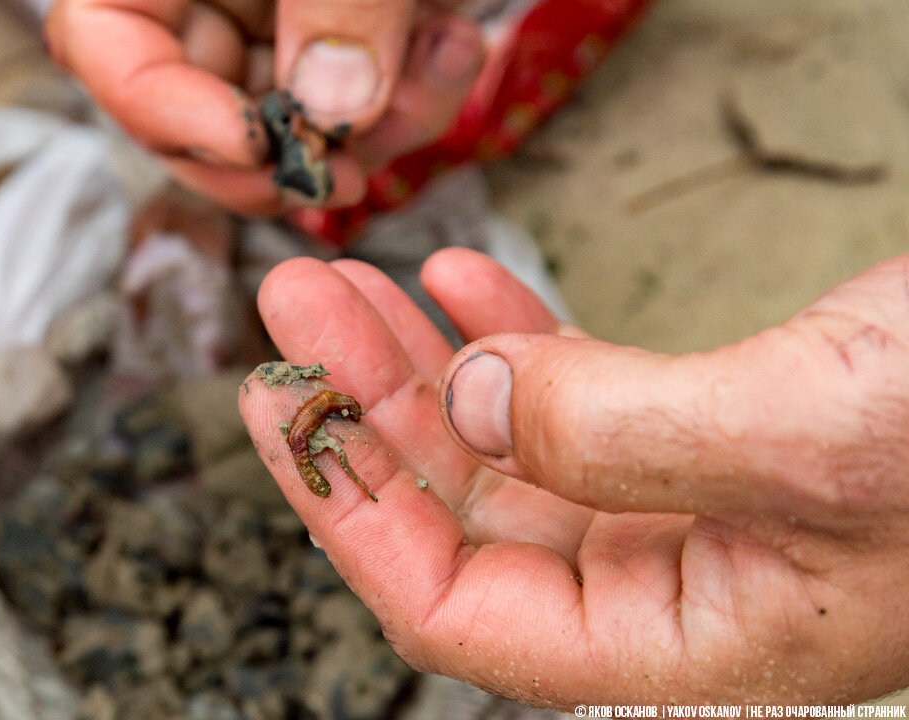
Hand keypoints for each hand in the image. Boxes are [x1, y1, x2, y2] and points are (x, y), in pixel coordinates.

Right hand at [45, 0, 483, 214]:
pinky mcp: (348, 26)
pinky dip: (414, 95)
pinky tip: (454, 48)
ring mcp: (278, 7)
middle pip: (196, 106)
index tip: (260, 145)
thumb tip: (333, 112)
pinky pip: (361, 99)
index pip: (101, 40)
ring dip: (374, 129)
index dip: (162, 112)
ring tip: (441, 66)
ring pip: (291, 119)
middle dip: (284, 149)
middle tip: (350, 171)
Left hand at [239, 247, 908, 704]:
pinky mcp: (715, 436)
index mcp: (692, 642)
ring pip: (509, 450)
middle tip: (297, 306)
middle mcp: (679, 590)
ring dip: (426, 363)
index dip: (352, 512)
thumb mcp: (816, 429)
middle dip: (370, 408)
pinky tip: (462, 288)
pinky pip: (577, 399)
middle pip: (465, 515)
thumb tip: (476, 408)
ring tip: (353, 283)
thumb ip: (626, 437)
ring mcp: (693, 512)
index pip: (460, 612)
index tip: (282, 408)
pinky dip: (511, 338)